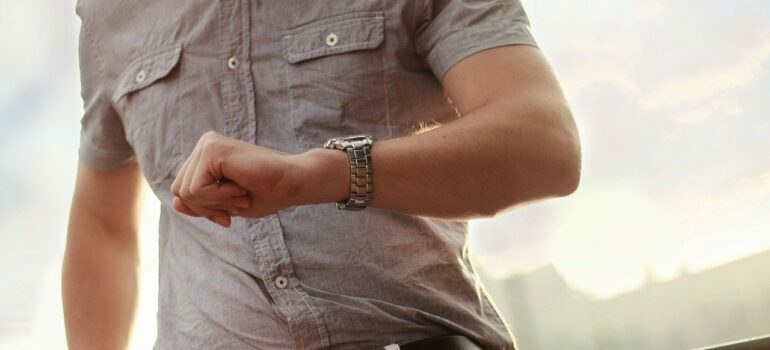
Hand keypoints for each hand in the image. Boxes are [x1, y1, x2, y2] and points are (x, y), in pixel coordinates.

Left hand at [170, 131, 302, 226]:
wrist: (292, 182)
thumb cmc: (266, 193)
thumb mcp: (225, 205)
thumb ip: (200, 203)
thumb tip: (175, 202)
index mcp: (206, 155)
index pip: (182, 191)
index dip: (204, 209)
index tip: (229, 213)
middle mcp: (204, 145)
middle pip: (179, 191)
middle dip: (208, 208)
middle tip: (239, 201)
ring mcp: (207, 144)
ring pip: (185, 191)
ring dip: (216, 203)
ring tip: (241, 193)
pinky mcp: (212, 149)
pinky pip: (196, 189)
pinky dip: (219, 198)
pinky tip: (240, 187)